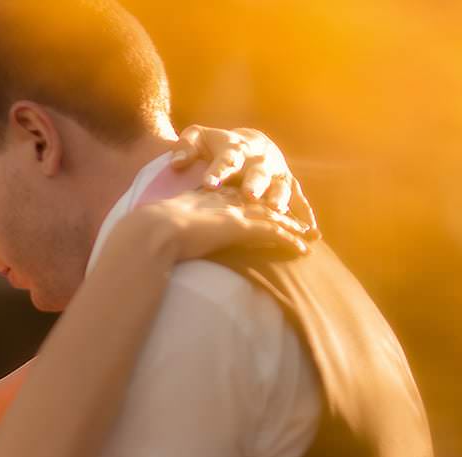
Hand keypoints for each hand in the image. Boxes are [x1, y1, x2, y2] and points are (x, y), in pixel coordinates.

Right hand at [128, 189, 314, 261]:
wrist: (155, 231)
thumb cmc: (151, 233)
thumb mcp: (165, 228)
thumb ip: (173, 230)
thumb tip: (164, 243)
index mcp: (208, 200)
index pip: (237, 201)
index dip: (253, 207)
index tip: (265, 211)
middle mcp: (224, 203)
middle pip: (260, 207)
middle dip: (280, 213)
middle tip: (298, 221)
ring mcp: (234, 213)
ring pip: (272, 218)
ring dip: (293, 228)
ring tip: (310, 236)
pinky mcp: (241, 227)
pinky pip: (273, 234)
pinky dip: (289, 241)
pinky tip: (302, 250)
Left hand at [170, 125, 318, 239]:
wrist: (250, 142)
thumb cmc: (217, 145)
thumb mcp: (198, 138)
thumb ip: (186, 148)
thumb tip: (176, 163)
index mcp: (235, 149)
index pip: (225, 160)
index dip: (218, 172)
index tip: (208, 184)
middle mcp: (258, 160)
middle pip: (256, 172)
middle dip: (254, 184)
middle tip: (249, 196)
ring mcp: (276, 172)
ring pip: (279, 186)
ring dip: (279, 198)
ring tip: (277, 212)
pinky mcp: (288, 184)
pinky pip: (299, 199)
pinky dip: (305, 214)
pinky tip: (310, 231)